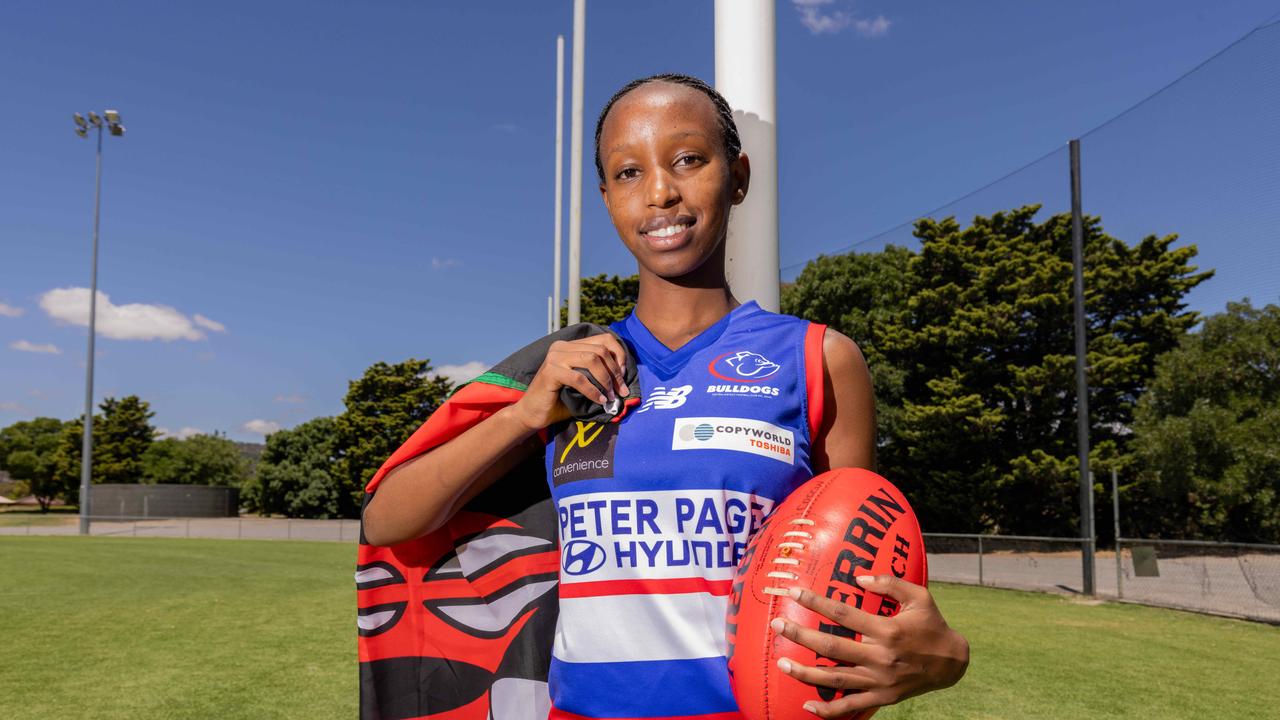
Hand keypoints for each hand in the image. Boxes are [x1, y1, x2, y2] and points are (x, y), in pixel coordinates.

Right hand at [511, 335, 630, 431]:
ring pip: (591, 360)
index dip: (619, 356)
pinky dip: (592, 390)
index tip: (624, 376)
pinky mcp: (550, 371)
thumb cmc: (560, 400)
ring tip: (611, 396)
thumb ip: (598, 374)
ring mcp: (554, 357)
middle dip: (615, 372)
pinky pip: (579, 378)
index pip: (604, 339)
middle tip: (621, 391)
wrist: (532, 414)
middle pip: (600, 350)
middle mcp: (562, 346)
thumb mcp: (583, 383)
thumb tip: (624, 378)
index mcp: (571, 345)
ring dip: (606, 380)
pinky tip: (599, 401)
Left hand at [769, 576, 968, 717]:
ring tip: (782, 663)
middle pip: (832, 647)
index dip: (816, 602)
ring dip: (805, 673)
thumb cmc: (933, 625)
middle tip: (777, 625)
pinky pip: (851, 707)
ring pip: (835, 680)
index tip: (794, 592)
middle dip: (800, 635)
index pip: (843, 614)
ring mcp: (879, 681)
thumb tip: (859, 578)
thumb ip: (889, 583)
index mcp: (887, 630)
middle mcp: (880, 657)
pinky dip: (829, 711)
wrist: (953, 663)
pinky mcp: (881, 698)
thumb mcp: (919, 596)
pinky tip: (807, 706)